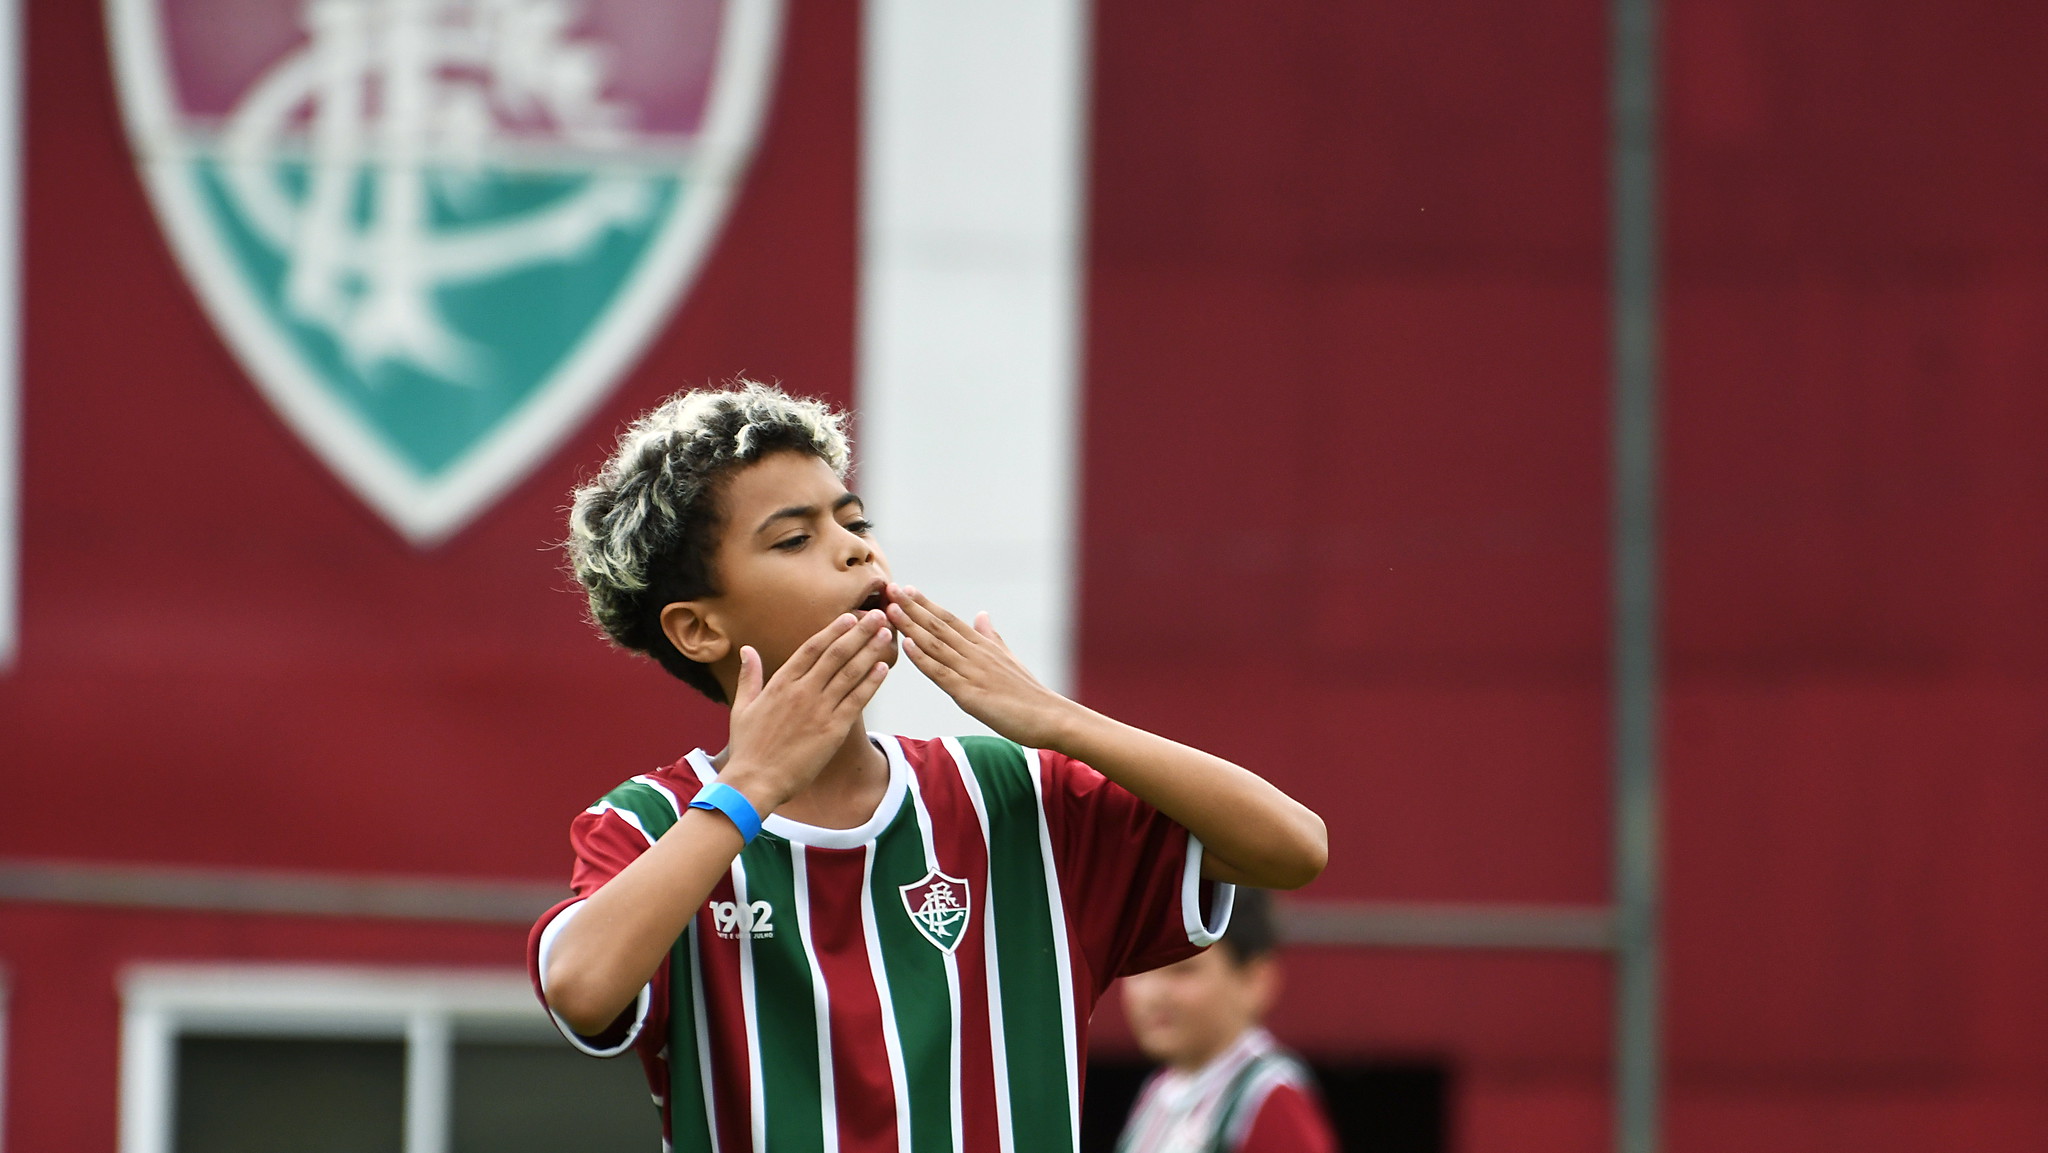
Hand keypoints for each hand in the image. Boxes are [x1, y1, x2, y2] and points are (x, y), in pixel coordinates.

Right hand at [721, 610, 892, 810]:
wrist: (754, 782)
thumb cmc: (747, 748)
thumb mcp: (742, 707)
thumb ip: (750, 676)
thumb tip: (748, 649)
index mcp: (781, 683)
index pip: (812, 648)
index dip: (833, 631)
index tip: (849, 617)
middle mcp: (802, 691)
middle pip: (837, 654)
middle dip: (860, 633)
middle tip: (878, 616)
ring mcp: (819, 709)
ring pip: (851, 673)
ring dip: (871, 652)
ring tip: (887, 635)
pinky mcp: (832, 730)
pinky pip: (857, 701)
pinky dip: (871, 683)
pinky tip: (883, 669)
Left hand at [885, 584, 1074, 747]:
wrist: (1049, 716)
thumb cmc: (1029, 692)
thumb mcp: (1008, 658)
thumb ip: (991, 637)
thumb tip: (982, 614)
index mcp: (982, 646)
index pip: (948, 620)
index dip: (925, 604)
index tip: (907, 588)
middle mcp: (975, 653)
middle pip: (938, 626)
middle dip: (912, 607)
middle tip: (891, 587)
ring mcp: (972, 672)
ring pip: (935, 644)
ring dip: (911, 626)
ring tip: (891, 608)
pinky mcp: (970, 694)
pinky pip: (942, 673)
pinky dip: (923, 658)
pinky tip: (908, 644)